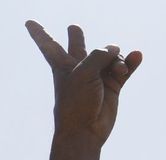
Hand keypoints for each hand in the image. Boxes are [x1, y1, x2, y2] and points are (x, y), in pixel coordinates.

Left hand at [26, 21, 141, 159]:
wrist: (85, 130)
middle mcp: (78, 69)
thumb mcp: (83, 72)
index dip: (39, 33)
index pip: (48, 44)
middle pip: (77, 47)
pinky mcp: (112, 86)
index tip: (28, 22)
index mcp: (62, 65)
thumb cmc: (76, 102)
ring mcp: (96, 77)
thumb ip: (100, 55)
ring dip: (118, 60)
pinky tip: (137, 56)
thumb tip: (118, 50)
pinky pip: (125, 69)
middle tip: (73, 28)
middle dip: (76, 38)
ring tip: (119, 70)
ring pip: (110, 57)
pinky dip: (131, 62)